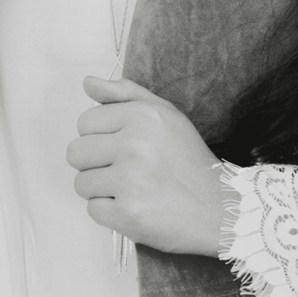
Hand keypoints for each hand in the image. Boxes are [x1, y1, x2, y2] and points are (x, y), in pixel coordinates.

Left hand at [67, 78, 230, 253]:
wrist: (220, 208)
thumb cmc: (190, 163)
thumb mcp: (166, 115)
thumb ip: (126, 94)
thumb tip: (87, 83)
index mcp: (142, 116)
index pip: (85, 122)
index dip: (100, 138)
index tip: (122, 148)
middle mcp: (134, 145)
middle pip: (76, 153)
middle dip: (95, 164)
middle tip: (125, 171)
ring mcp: (130, 181)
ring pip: (81, 183)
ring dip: (102, 190)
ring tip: (133, 190)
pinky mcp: (128, 213)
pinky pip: (93, 210)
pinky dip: (111, 213)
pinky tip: (136, 207)